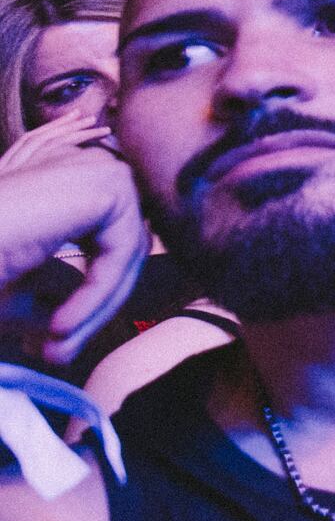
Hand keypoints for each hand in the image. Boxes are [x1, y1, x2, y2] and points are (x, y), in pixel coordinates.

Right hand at [0, 105, 151, 357]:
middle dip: (94, 311)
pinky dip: (94, 298)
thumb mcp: (21, 288)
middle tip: (57, 354)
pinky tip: (60, 326)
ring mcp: (101, 170)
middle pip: (124, 254)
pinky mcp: (108, 185)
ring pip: (127, 258)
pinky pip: (121, 255)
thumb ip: (61, 296)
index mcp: (73, 183)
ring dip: (92, 311)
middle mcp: (91, 167)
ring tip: (53, 347)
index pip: (111, 250)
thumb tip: (79, 329)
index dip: (90, 303)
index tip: (54, 347)